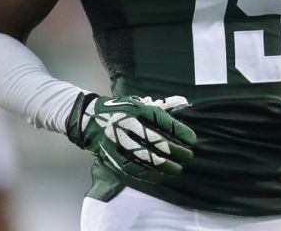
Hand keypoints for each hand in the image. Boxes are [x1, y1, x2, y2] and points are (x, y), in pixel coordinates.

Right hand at [65, 92, 196, 182]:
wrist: (88, 118)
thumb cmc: (118, 109)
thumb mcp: (136, 103)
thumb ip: (154, 112)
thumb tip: (178, 122)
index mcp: (135, 108)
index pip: (162, 120)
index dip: (179, 131)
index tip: (192, 140)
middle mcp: (127, 124)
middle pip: (155, 140)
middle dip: (175, 150)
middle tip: (188, 156)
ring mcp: (118, 140)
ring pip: (145, 157)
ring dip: (164, 165)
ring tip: (177, 169)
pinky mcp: (111, 153)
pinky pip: (131, 167)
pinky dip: (147, 173)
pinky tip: (159, 176)